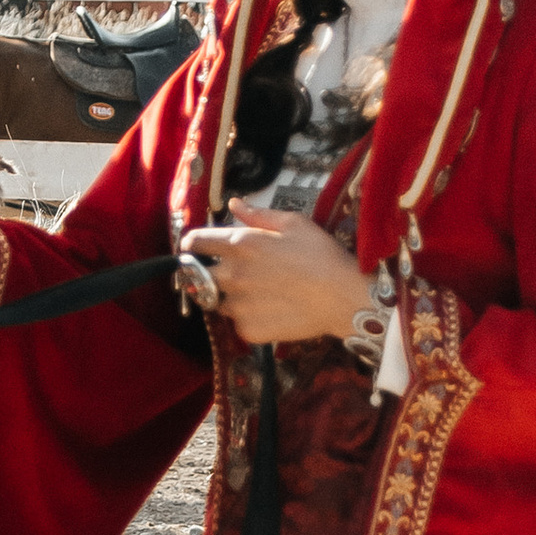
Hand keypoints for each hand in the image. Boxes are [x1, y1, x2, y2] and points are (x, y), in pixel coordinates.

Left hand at [178, 201, 375, 347]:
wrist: (343, 298)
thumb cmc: (322, 255)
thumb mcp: (294, 223)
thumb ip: (258, 214)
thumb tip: (234, 205)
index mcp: (241, 245)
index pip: (195, 243)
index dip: (192, 244)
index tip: (195, 248)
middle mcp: (233, 276)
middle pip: (200, 275)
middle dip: (209, 273)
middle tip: (234, 273)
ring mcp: (239, 306)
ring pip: (218, 301)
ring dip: (229, 297)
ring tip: (258, 293)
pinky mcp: (248, 330)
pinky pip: (237, 324)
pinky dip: (247, 318)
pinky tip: (269, 311)